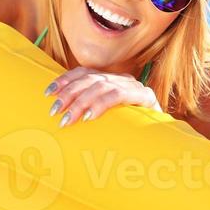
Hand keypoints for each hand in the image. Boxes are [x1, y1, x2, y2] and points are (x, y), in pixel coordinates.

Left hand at [45, 67, 161, 126]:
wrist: (161, 138)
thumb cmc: (128, 129)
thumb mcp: (105, 117)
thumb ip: (88, 109)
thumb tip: (58, 114)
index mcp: (112, 79)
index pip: (85, 72)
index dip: (65, 80)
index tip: (48, 93)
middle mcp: (123, 79)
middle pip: (91, 78)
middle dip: (69, 93)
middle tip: (55, 111)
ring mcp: (135, 87)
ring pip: (102, 86)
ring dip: (81, 102)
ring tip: (69, 119)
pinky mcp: (145, 97)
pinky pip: (119, 95)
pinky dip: (102, 104)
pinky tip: (90, 116)